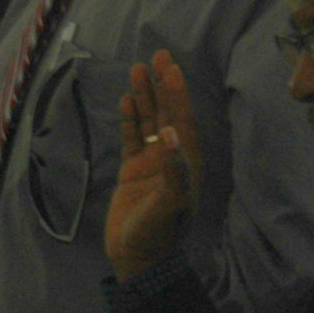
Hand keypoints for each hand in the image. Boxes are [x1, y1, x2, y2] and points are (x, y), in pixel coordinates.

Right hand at [104, 50, 204, 282]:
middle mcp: (172, 157)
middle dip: (164, 85)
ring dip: (146, 96)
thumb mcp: (170, 203)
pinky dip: (130, 118)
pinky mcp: (133, 170)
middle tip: (159, 54)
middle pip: (168, 113)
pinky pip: (132, 137)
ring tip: (138, 68)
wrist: (138, 258)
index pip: (183, 120)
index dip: (178, 93)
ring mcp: (152, 162)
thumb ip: (173, 169)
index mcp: (187, 163)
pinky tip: (127, 99)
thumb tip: (171, 133)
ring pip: (150, 121)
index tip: (172, 67)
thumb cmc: (158, 234)